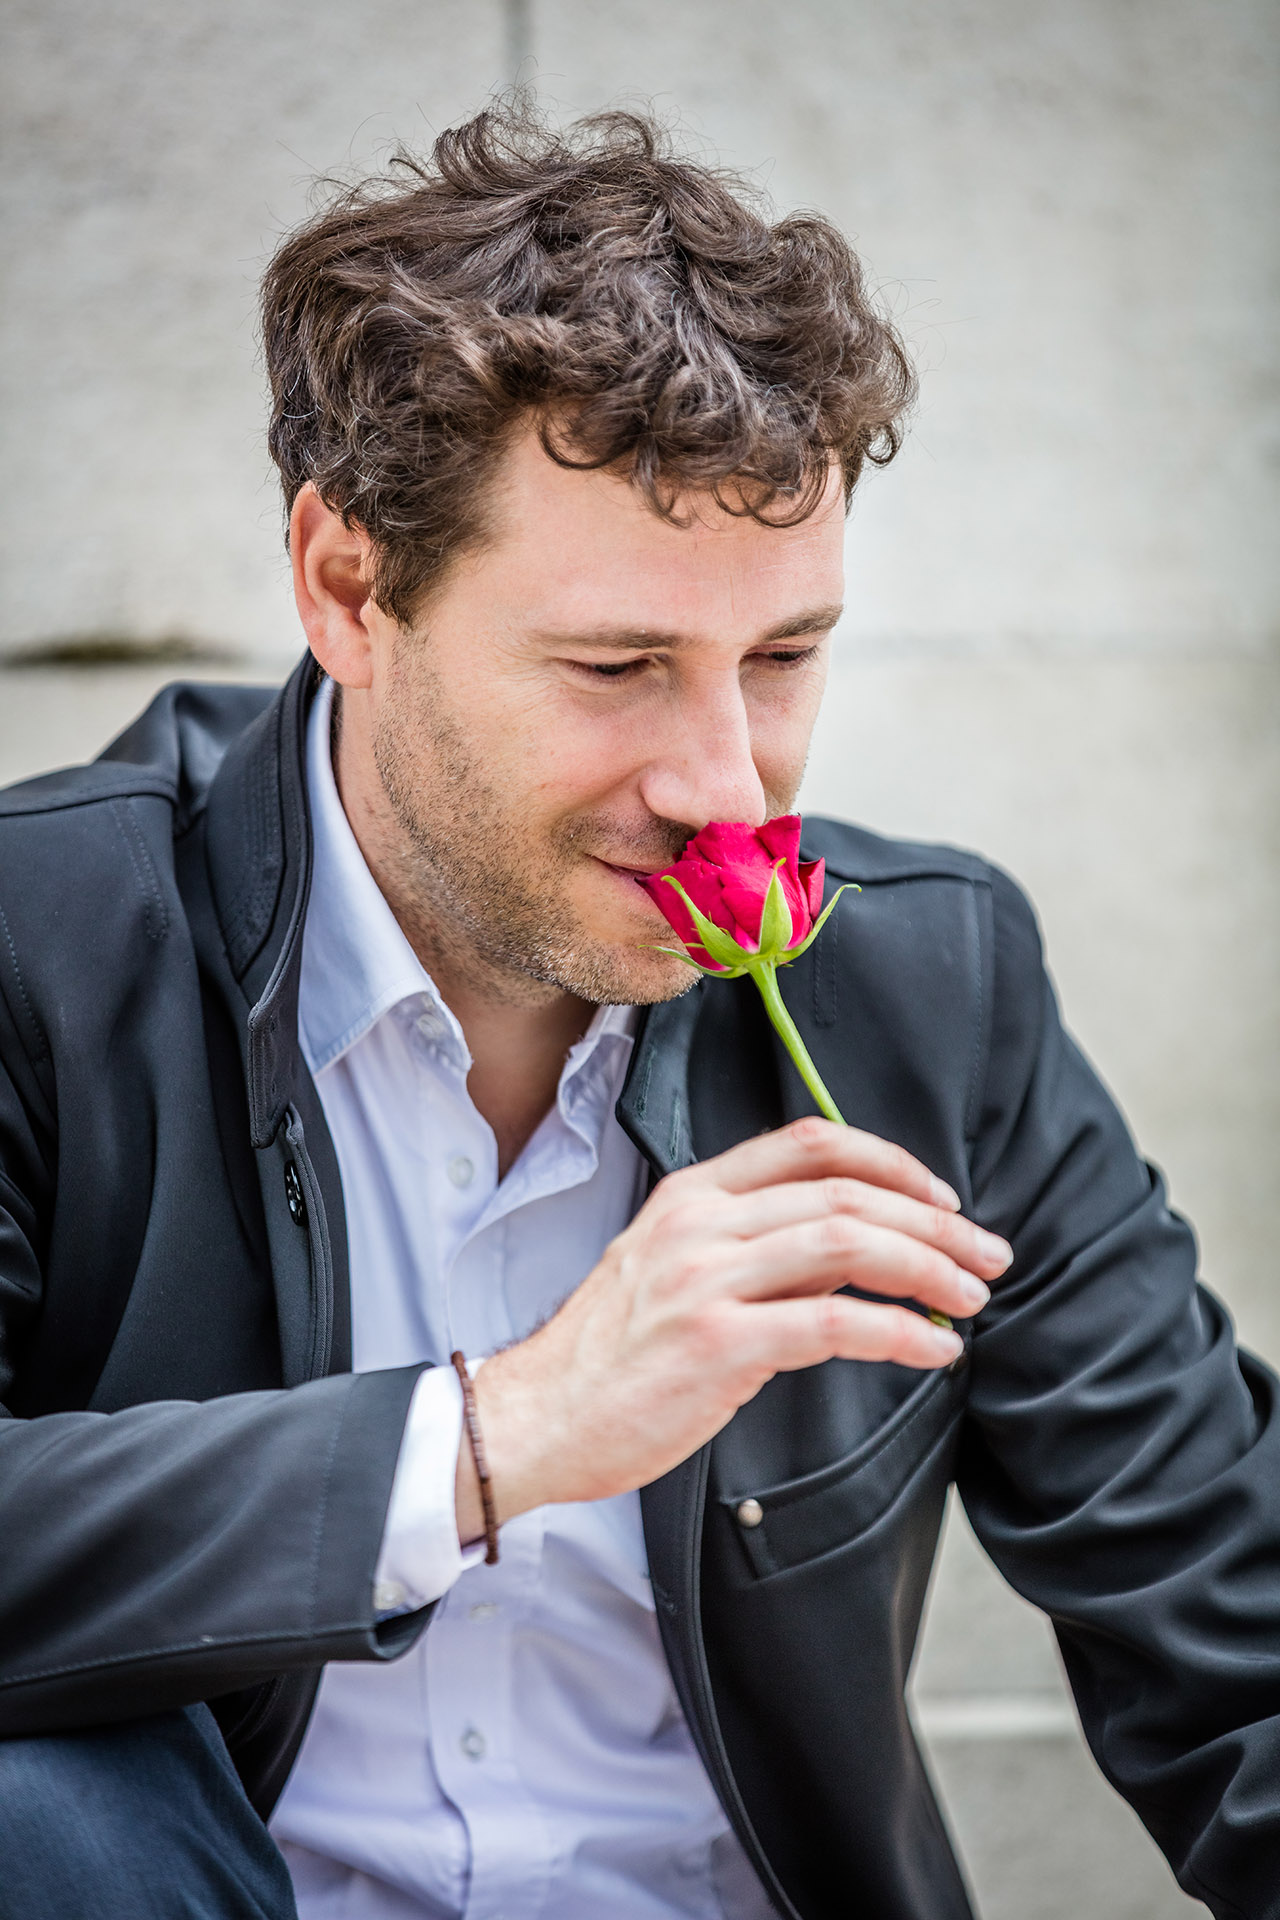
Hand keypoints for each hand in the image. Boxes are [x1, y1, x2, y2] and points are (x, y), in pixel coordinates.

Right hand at [457, 1117, 1010, 1541]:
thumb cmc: (612, 1356)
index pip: (809, 1142)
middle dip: (933, 1221)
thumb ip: (752, 1246)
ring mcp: (705, 1278)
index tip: (942, 1196)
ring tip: (970, 1297)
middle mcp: (700, 1222)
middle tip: (986, 1253)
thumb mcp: (672, 1268)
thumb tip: (851, 1249)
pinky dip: (897, 1333)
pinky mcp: (717, 1344)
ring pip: (847, 1245)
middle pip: (845, 1193)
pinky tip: (931, 1350)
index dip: (890, 1161)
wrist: (537, 1418)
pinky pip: (832, 1324)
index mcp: (692, 1194)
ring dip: (927, 1267)